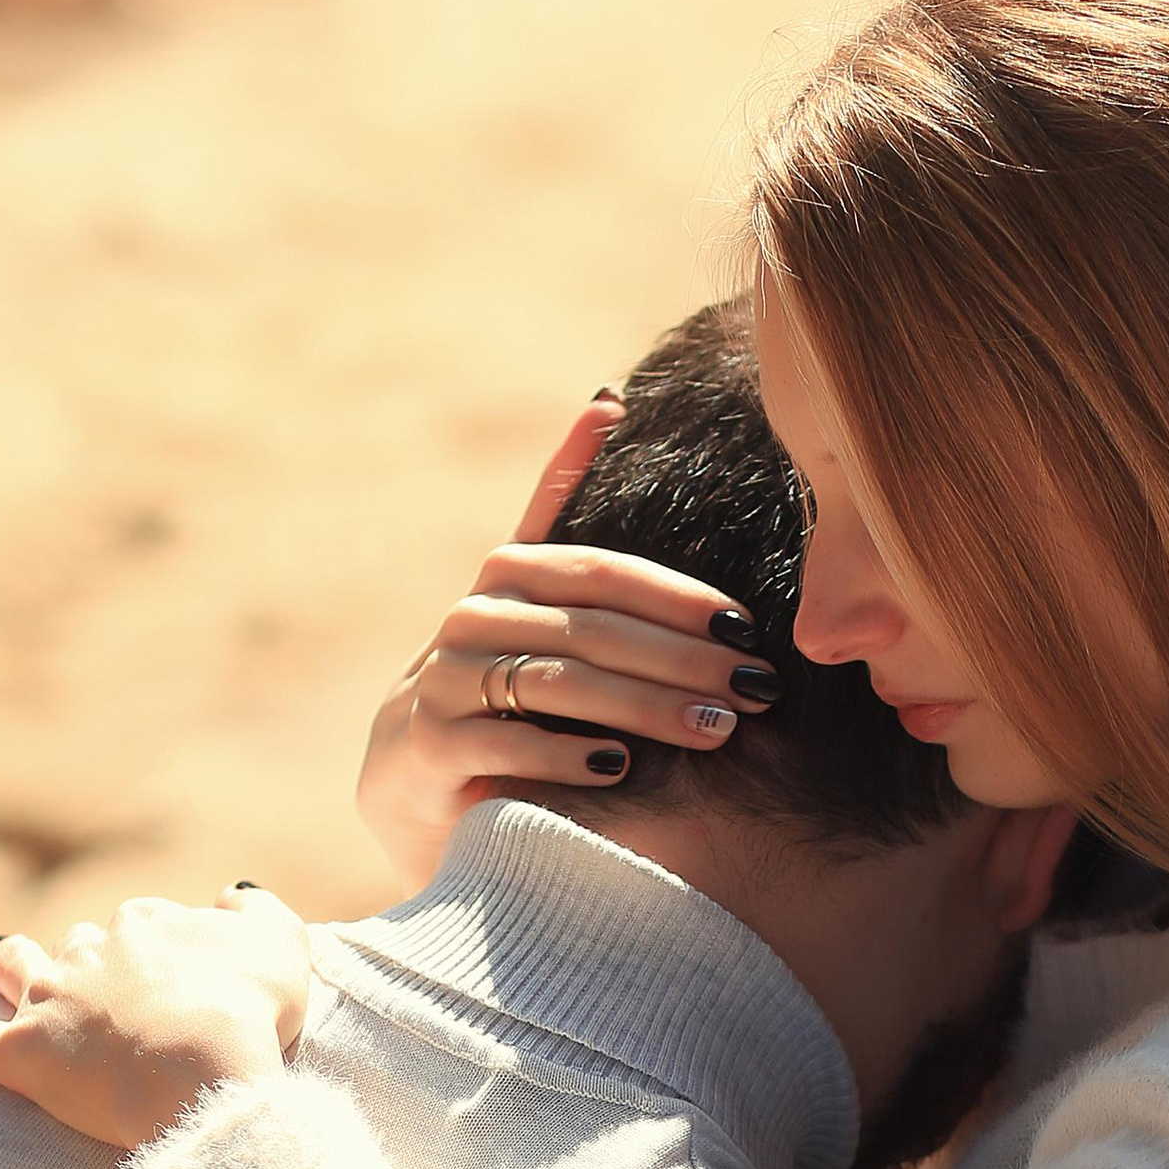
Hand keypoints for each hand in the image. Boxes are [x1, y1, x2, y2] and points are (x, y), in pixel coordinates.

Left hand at [0, 886, 313, 1151]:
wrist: (204, 1072)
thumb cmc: (251, 1013)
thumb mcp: (283, 948)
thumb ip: (257, 912)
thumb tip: (233, 893)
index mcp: (148, 925)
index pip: (148, 926)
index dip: (164, 954)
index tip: (184, 983)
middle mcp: (91, 952)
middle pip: (84, 946)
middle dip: (91, 961)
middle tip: (111, 995)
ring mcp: (53, 1003)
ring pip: (19, 970)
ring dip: (12, 965)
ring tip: (3, 960)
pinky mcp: (22, 1057)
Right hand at [357, 398, 776, 888]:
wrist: (414, 770)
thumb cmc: (503, 681)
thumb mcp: (537, 596)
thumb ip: (565, 507)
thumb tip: (610, 399)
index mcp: (512, 570)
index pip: (607, 573)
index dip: (680, 598)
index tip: (748, 629)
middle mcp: (474, 612)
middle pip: (594, 628)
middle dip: (684, 659)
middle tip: (754, 689)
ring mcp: (448, 675)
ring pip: (563, 682)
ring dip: (647, 706)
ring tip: (715, 729)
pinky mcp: (432, 740)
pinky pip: (512, 740)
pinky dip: (571, 753)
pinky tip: (622, 766)